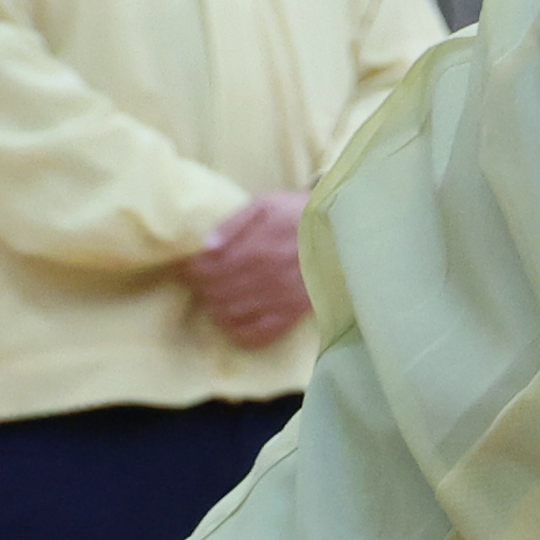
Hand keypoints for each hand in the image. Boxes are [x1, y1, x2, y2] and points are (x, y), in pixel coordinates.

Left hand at [185, 192, 312, 348]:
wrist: (346, 233)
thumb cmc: (301, 215)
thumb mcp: (266, 204)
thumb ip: (234, 223)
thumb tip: (206, 247)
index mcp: (256, 248)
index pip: (207, 268)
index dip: (193, 269)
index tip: (194, 266)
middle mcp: (266, 277)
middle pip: (216, 292)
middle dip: (203, 288)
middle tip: (204, 283)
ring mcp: (281, 299)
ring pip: (231, 314)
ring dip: (216, 308)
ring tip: (218, 298)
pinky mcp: (294, 315)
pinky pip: (258, 334)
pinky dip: (239, 333)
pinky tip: (233, 322)